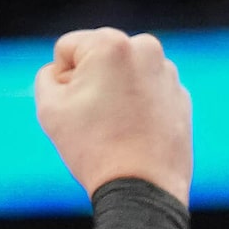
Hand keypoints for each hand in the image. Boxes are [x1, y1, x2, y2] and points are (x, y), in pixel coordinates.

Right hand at [34, 27, 192, 203]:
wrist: (141, 184)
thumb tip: (61, 72)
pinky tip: (132, 133)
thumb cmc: (92, 146)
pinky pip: (146, 92)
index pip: (67, 47)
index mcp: (110, 44)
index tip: (72, 107)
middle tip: (90, 118)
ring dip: (113, 93)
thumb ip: (47, 78)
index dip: (59, 79)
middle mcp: (145, 48)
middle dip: (89, 81)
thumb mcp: (49, 109)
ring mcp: (167, 71)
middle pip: (98, 56)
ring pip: (123, 74)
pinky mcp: (180, 94)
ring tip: (113, 127)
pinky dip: (136, 107)